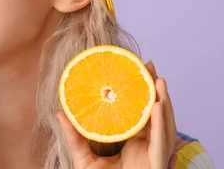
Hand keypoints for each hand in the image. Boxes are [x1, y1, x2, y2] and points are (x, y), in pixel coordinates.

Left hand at [56, 61, 176, 168]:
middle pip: (156, 112)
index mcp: (134, 142)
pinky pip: (161, 143)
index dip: (140, 91)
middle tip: (148, 65)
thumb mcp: (82, 158)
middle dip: (155, 89)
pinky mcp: (157, 165)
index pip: (140, 112)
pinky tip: (157, 105)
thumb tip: (59, 111)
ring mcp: (155, 155)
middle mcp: (147, 146)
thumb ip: (73, 136)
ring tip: (158, 79)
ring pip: (164, 124)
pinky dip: (161, 123)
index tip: (135, 69)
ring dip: (163, 100)